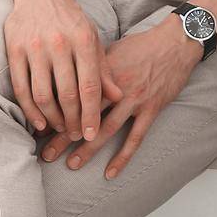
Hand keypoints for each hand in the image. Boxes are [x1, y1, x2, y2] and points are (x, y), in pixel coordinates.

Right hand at [3, 0, 106, 139]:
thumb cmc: (72, 20)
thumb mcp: (94, 39)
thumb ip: (104, 69)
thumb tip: (118, 97)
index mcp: (84, 41)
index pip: (89, 86)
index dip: (91, 114)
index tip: (91, 134)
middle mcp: (59, 44)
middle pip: (66, 94)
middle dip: (73, 121)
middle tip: (76, 136)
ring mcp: (35, 47)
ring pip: (43, 94)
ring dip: (52, 118)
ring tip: (60, 129)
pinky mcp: (14, 50)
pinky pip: (21, 87)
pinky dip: (30, 109)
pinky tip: (39, 122)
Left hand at [38, 19, 197, 178]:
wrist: (176, 43)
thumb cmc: (142, 45)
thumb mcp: (112, 50)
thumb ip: (91, 68)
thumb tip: (68, 78)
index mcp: (102, 71)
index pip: (75, 95)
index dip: (57, 112)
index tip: (40, 128)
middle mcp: (117, 87)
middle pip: (86, 115)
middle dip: (64, 137)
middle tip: (46, 154)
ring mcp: (135, 99)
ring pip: (107, 129)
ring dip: (88, 149)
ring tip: (71, 164)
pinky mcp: (152, 109)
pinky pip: (135, 138)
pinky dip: (122, 157)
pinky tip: (110, 172)